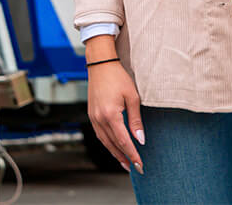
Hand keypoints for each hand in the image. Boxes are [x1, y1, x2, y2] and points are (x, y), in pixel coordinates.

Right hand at [87, 58, 144, 173]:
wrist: (100, 63)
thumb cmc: (117, 77)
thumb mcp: (132, 97)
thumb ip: (136, 120)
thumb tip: (140, 139)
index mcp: (110, 115)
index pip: (123, 141)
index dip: (132, 154)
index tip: (140, 164)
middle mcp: (99, 118)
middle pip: (113, 144)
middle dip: (124, 157)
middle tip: (134, 168)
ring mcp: (93, 116)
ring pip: (104, 141)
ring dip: (115, 153)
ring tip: (125, 162)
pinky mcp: (91, 114)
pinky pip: (99, 134)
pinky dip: (107, 143)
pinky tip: (114, 146)